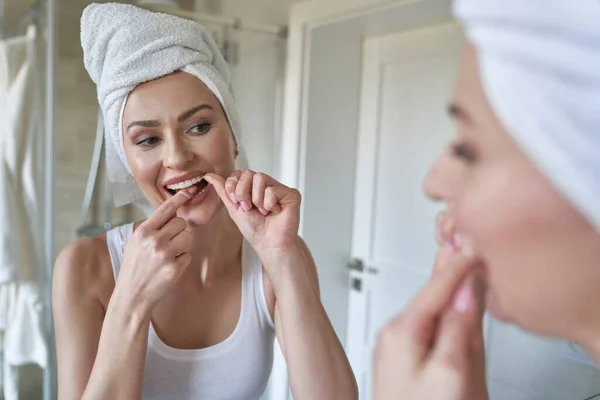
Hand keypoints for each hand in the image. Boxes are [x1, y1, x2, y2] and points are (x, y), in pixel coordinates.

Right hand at [113, 187, 195, 314]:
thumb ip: (152, 228)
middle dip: (179, 231)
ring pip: (187, 237)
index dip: (179, 198)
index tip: (190, 191)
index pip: (166, 209)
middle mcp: (154, 240)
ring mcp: (165, 254)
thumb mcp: (136, 243)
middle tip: (169, 243)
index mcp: (143, 232)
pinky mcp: (174, 268)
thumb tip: (172, 213)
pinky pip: (188, 255)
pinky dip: (182, 261)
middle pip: (181, 223)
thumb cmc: (134, 268)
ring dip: (182, 245)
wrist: (131, 296)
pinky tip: (169, 268)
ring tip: (169, 256)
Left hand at [204, 170, 301, 261]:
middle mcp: (267, 185)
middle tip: (249, 208)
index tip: (238, 203)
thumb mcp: (233, 208)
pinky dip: (269, 204)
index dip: (234, 187)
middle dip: (243, 193)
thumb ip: (223, 190)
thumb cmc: (254, 229)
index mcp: (253, 187)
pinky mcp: (291, 194)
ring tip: (263, 211)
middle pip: (248, 173)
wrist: (267, 243)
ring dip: (256, 200)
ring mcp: (279, 188)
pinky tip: (275, 212)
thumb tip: (209, 175)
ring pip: (260, 178)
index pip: (240, 173)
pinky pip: (273, 189)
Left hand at [372, 211, 487, 399]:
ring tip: (457, 260)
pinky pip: (426, 322)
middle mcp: (395, 334)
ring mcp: (398, 346)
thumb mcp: (450, 372)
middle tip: (462, 240)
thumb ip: (458, 327)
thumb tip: (467, 290)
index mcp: (401, 331)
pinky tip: (450, 299)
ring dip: (444, 284)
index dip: (458, 262)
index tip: (472, 239)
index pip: (436, 285)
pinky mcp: (405, 358)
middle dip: (448, 267)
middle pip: (430, 292)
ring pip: (429, 307)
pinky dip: (441, 306)